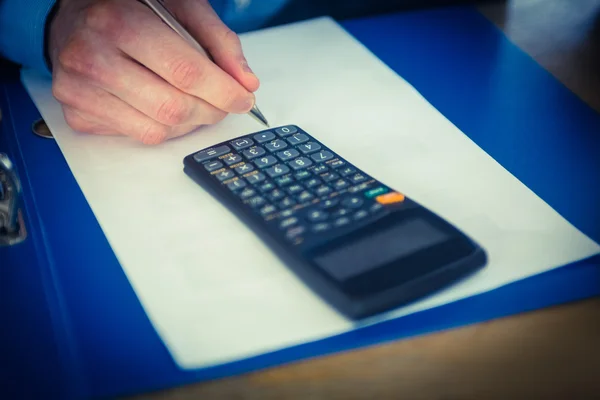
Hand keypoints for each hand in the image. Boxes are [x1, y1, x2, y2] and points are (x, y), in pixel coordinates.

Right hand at [47, 0, 259, 143]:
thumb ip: (218, 41)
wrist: (72, 18)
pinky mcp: (78, 115)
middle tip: (223, 103)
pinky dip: (164, 127)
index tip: (244, 99)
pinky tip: (163, 105)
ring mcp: (79, 90)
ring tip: (194, 102)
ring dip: (189, 123)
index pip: (184, 71)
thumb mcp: (179, 7)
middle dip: (210, 111)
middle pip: (172, 107)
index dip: (223, 91)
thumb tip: (246, 83)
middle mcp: (91, 56)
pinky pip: (140, 136)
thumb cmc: (129, 10)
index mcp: (117, 20)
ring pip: (158, 129)